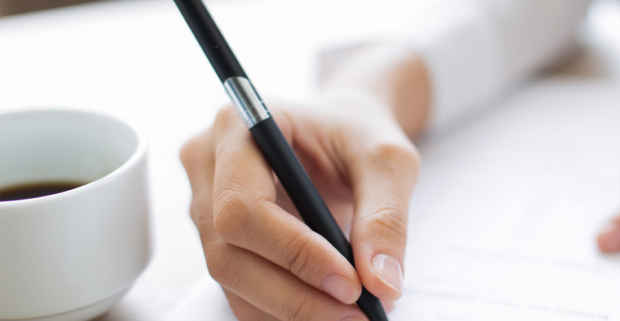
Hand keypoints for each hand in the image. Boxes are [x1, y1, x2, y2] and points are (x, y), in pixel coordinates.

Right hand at [180, 94, 419, 320]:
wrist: (342, 137)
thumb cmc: (358, 135)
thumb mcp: (388, 161)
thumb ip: (386, 217)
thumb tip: (381, 283)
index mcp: (239, 126)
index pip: (243, 205)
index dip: (293, 252)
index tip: (350, 283)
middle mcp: (207, 166)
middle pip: (228, 252)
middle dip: (295, 295)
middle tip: (358, 315)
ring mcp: (204, 206)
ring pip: (231, 281)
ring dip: (291, 311)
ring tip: (352, 316)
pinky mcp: (218, 240)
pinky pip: (239, 292)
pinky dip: (283, 312)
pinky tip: (327, 312)